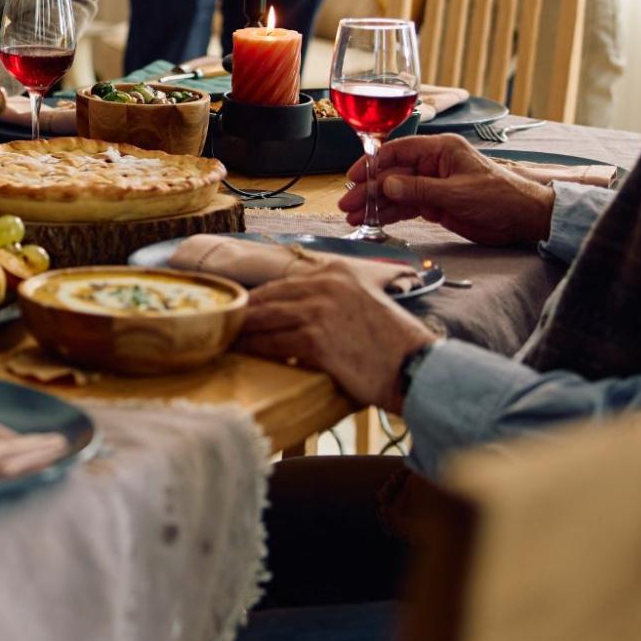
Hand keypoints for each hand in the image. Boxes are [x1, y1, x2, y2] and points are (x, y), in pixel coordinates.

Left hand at [240, 268, 437, 412]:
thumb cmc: (395, 344)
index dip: (259, 298)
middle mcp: (327, 285)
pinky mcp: (316, 339)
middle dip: (244, 313)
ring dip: (242, 329)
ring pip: (266, 319)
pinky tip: (241, 352)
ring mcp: (320, 311)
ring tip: (224, 337)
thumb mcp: (366, 302)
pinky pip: (273, 343)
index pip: (284, 283)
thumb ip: (335, 298)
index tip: (240, 308)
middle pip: (270, 297)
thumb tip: (302, 310)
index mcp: (338, 272)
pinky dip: (254, 348)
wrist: (418, 367)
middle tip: (222, 322)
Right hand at [340, 133, 553, 245]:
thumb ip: (420, 189)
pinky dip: (390, 213)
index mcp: (441, 149)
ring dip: (375, 203)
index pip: (399, 150)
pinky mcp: (436, 204)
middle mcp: (434, 164)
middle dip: (369, 188)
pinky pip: (407, 206)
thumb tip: (387, 185)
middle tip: (347, 203)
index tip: (354, 176)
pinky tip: (373, 220)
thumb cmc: (501, 196)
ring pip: (396, 192)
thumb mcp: (458, 192)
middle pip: (393, 173)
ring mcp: (433, 184)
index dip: (373, 162)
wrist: (525, 219)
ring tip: (353, 216)